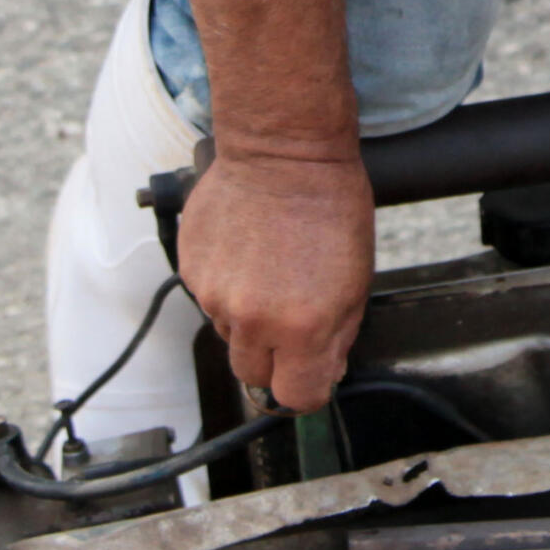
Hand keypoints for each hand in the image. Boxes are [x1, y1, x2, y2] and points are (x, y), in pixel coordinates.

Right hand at [177, 153, 374, 411]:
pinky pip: (209, 299)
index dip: (307, 388)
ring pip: (229, 334)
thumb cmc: (330, 206)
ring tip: (272, 271)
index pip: (296, 397)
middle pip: (254, 375)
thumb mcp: (358, 279)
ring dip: (248, 318)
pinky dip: (227, 285)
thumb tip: (323, 374)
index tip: (311, 375)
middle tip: (292, 316)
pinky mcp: (192, 270)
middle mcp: (252, 318)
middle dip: (275, 357)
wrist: (284, 152)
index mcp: (302, 326)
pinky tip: (250, 252)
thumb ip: (337, 337)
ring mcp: (216, 295)